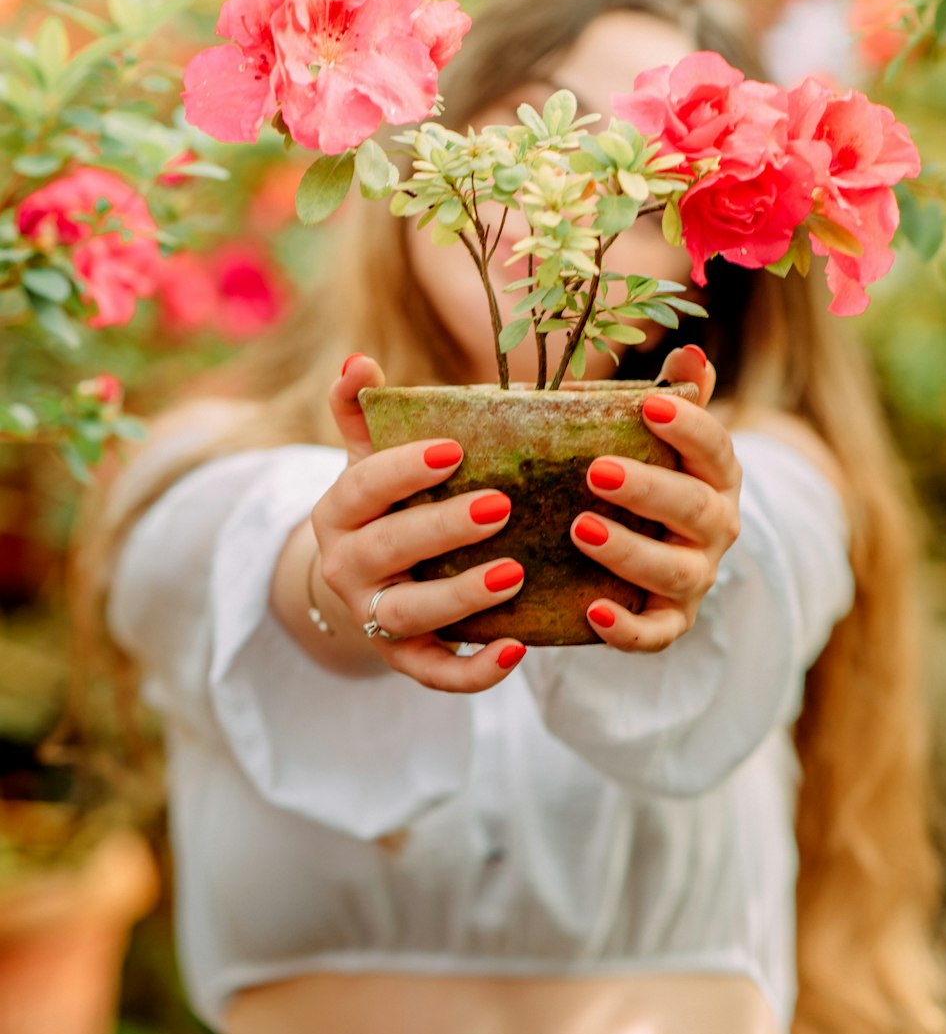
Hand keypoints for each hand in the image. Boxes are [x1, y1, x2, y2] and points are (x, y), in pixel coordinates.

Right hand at [310, 353, 527, 690]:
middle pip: (389, 549)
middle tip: (501, 506)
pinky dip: (474, 671)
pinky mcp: (404, 659)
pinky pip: (435, 672)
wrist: (362, 588)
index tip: (456, 449)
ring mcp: (374, 617)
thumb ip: (361, 413)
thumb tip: (356, 362)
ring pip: (410, 614)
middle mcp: (348, 567)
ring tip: (514, 574)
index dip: (404, 468)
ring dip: (460, 595)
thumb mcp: (368, 462)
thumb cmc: (381, 509)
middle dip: (442, 528)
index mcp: (340, 511)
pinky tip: (518, 649)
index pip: (364, 486)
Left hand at [570, 344, 740, 651]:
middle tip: (596, 471)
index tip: (649, 405)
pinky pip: (656, 635)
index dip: (689, 426)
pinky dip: (627, 630)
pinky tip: (592, 611)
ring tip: (580, 529)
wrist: (653, 550)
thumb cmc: (648, 476)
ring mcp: (695, 578)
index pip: (715, 448)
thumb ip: (675, 395)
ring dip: (630, 553)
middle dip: (649, 490)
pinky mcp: (670, 623)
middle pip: (696, 510)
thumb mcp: (660, 436)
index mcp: (716, 476)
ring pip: (675, 572)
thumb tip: (689, 351)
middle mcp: (716, 528)